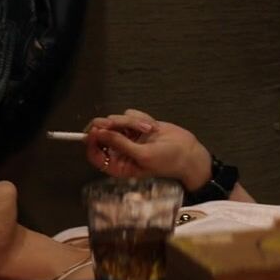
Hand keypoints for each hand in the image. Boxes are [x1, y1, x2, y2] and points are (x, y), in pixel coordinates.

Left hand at [83, 109, 212, 189]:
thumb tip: (99, 134)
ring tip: (149, 129)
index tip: (95, 131)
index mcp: (118, 165)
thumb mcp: (143, 155)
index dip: (92, 142)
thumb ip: (120, 144)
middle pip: (102, 133)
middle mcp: (120, 151)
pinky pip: (130, 115)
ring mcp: (128, 136)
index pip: (95, 154)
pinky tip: (153, 127)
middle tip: (114, 122)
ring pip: (117, 120)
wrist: (188, 152)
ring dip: (132, 122)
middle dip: (110, 126)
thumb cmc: (168, 161)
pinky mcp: (137, 125)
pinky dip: (141, 117)